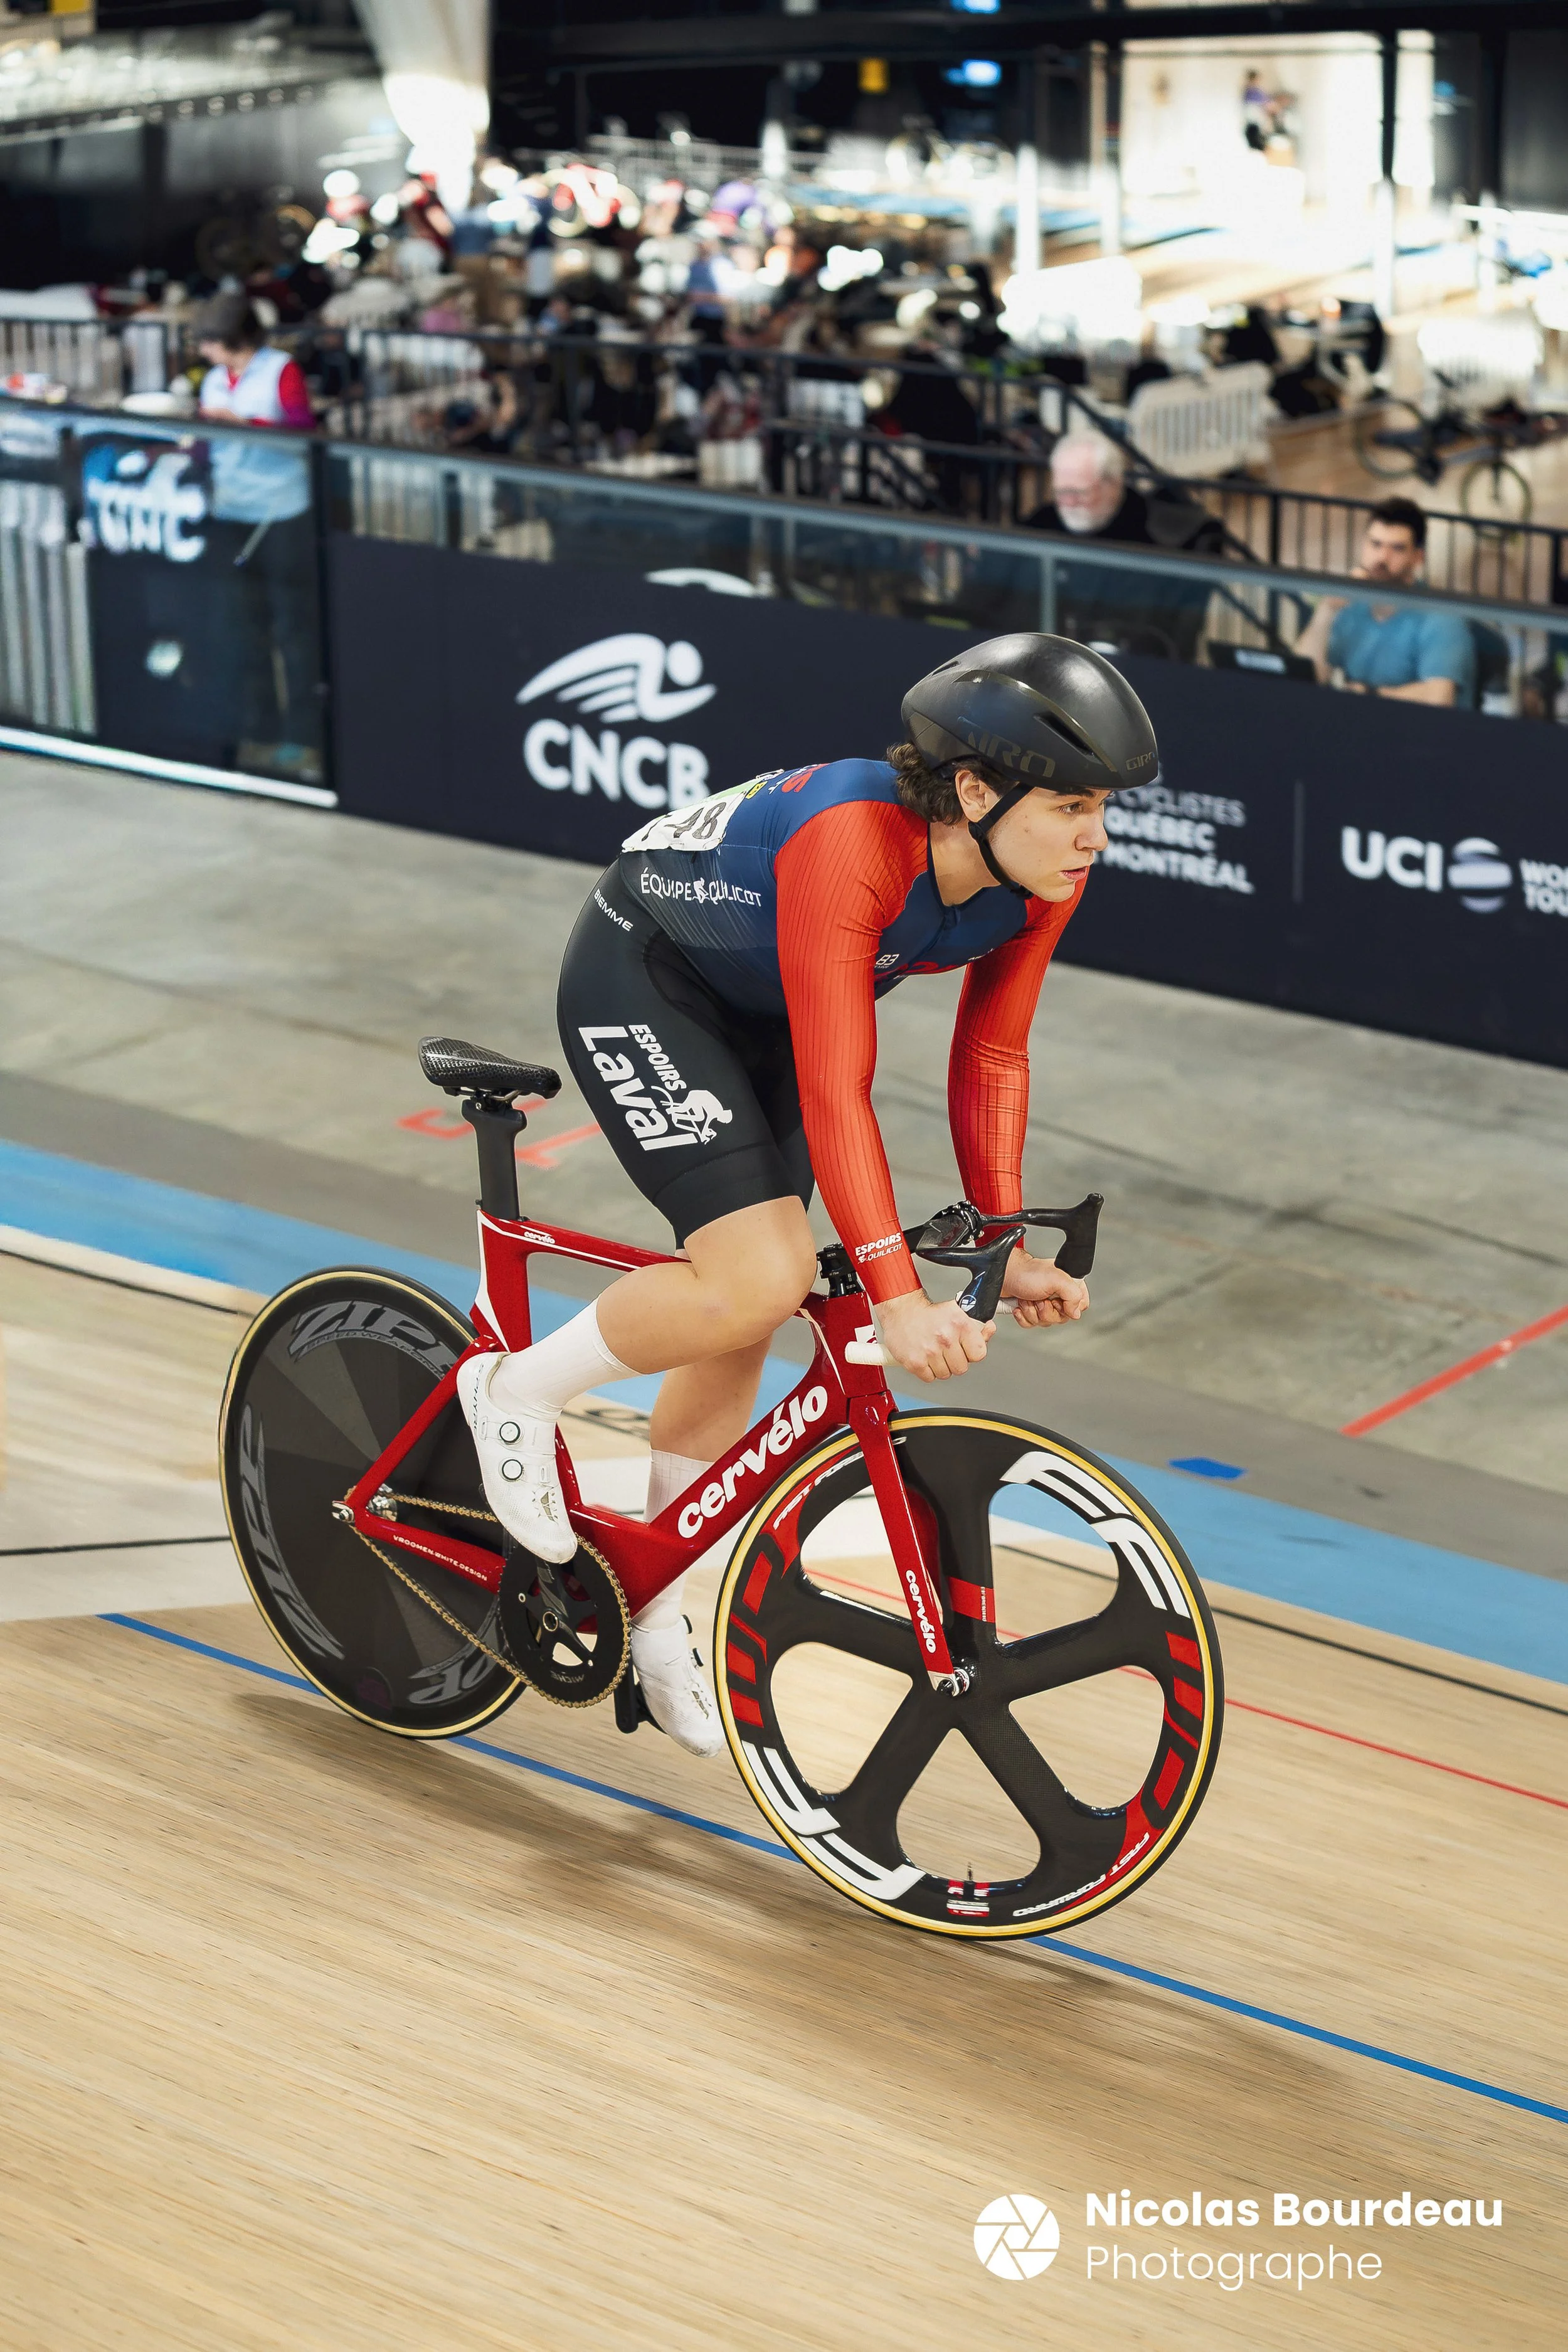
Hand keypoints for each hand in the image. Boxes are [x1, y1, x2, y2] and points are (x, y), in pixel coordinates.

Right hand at [877, 1289, 992, 1381]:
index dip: (972, 1353)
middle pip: (962, 1368)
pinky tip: (924, 1357)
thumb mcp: (957, 1312)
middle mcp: (945, 1338)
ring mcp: (930, 1352)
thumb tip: (989, 1329)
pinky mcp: (915, 1362)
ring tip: (933, 1351)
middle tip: (946, 1350)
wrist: (901, 1310)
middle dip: (955, 1361)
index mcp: (960, 1324)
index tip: (965, 1349)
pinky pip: (929, 1378)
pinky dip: (927, 1371)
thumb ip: (976, 1326)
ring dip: (940, 1366)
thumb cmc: (929, 1313)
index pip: (979, 1354)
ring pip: (945, 1374)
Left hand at [1000, 1247, 1088, 1327]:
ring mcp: (1043, 1303)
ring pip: (1045, 1322)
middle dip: (1045, 1310)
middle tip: (1038, 1297)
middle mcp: (1058, 1294)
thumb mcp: (1056, 1279)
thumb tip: (1076, 1313)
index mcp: (1068, 1285)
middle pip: (1061, 1318)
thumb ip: (1073, 1295)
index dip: (1068, 1307)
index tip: (1056, 1300)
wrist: (1004, 1275)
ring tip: (1027, 1298)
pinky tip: (1020, 1306)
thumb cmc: (1027, 1273)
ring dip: (1032, 1312)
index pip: (1080, 1305)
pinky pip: (1031, 1324)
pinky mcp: (1030, 1310)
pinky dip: (1023, 1316)